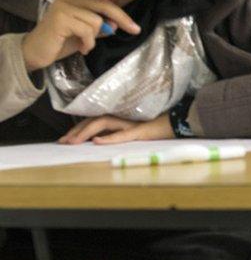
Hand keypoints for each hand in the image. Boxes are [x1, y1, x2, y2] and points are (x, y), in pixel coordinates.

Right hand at [21, 0, 140, 71]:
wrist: (35, 52)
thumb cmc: (61, 41)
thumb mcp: (86, 33)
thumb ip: (100, 26)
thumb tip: (117, 23)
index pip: (104, 2)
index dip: (122, 15)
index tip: (135, 27)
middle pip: (104, 6)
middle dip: (121, 20)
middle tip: (134, 31)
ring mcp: (63, 6)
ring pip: (97, 21)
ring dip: (94, 38)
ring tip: (84, 45)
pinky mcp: (60, 18)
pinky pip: (87, 30)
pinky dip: (88, 43)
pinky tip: (80, 48)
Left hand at [58, 114, 173, 144]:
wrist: (178, 123)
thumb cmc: (157, 128)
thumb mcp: (133, 131)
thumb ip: (118, 132)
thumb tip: (97, 140)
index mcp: (120, 118)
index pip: (94, 121)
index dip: (78, 129)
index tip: (65, 139)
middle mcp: (123, 117)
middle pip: (94, 121)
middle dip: (76, 131)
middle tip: (63, 142)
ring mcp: (131, 123)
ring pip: (103, 124)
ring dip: (86, 132)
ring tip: (74, 142)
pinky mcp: (141, 131)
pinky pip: (123, 135)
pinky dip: (109, 138)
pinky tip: (97, 141)